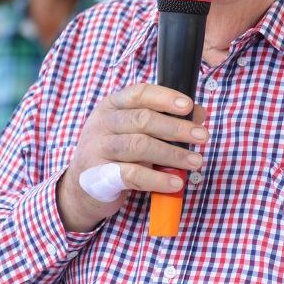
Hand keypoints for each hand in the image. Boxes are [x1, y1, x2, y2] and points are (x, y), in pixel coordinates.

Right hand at [57, 83, 208, 232]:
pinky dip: (158, 179)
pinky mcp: (99, 176)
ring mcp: (98, 149)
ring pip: (139, 146)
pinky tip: (176, 182)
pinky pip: (132, 175)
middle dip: (176, 128)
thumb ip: (164, 121)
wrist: (81, 190)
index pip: (139, 93)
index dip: (165, 97)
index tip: (188, 105)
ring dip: (172, 154)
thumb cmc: (115, 155)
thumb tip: (199, 114)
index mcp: (111, 106)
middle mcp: (102, 124)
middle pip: (143, 119)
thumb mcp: (134, 132)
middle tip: (202, 136)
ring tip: (195, 162)